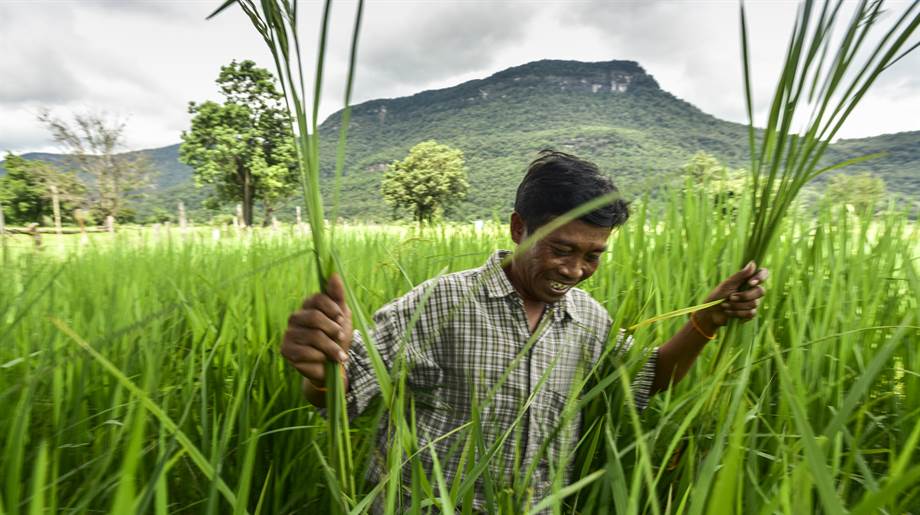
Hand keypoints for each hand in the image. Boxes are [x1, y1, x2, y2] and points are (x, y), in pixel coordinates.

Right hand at [280, 273, 352, 388]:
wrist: (333, 366)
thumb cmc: (338, 339)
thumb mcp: (342, 317)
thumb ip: (338, 296)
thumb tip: (334, 274)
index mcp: (308, 306)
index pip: (318, 298)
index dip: (332, 309)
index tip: (341, 319)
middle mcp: (295, 317)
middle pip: (315, 317)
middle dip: (333, 330)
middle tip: (341, 338)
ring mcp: (288, 333)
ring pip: (313, 336)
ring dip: (331, 348)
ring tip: (339, 356)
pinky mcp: (286, 350)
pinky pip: (305, 352)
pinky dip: (320, 358)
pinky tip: (324, 361)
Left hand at [697, 262, 768, 331]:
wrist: (711, 312)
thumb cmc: (718, 295)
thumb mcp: (727, 284)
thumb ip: (740, 275)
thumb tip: (753, 263)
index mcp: (748, 280)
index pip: (763, 273)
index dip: (760, 277)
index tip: (750, 283)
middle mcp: (753, 290)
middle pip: (761, 291)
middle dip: (744, 296)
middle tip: (730, 297)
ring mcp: (753, 302)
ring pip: (754, 303)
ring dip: (737, 305)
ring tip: (725, 305)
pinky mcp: (750, 313)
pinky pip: (750, 313)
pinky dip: (737, 313)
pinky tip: (728, 312)